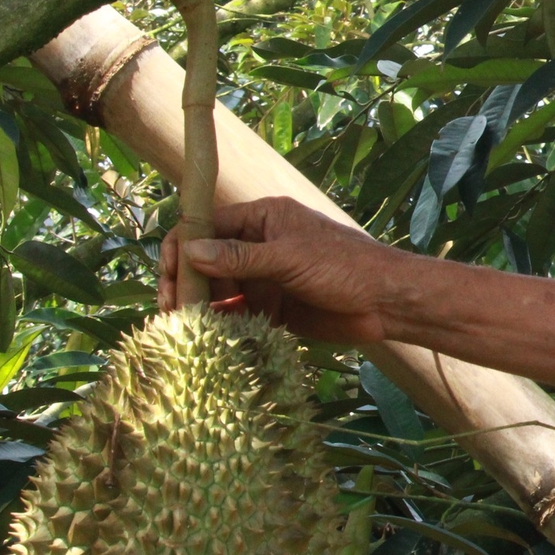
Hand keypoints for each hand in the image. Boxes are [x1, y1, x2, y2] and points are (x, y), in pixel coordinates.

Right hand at [158, 196, 407, 344]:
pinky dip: (221, 322)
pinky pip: (237, 313)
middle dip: (185, 281)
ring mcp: (265, 277)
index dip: (181, 247)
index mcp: (263, 218)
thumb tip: (191, 252)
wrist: (387, 301)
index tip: (167, 276)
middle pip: (206, 260)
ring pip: (219, 289)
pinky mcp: (273, 307)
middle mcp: (258, 245)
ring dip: (200, 305)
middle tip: (171, 309)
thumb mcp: (289, 257)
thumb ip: (240, 258)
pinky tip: (209, 336)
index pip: (207, 225)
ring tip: (184, 327)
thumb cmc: (344, 266)